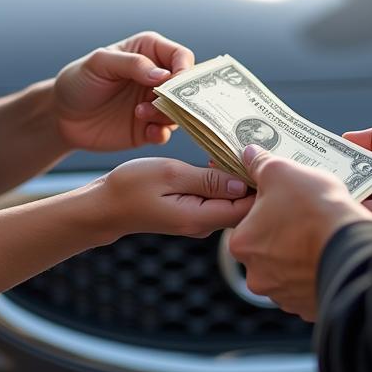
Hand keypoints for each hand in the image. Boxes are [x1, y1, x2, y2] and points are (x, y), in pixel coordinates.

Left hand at [53, 31, 192, 151]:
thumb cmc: (79, 80)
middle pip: (187, 86)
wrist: (61, 115)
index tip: (174, 82)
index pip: (181, 56)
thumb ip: (132, 64)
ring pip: (180, 111)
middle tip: (158, 102)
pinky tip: (148, 132)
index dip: (184, 69)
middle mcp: (157, 77)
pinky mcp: (147, 128)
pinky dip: (162, 133)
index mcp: (149, 51)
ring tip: (140, 113)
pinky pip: (166, 133)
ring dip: (167, 115)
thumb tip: (164, 75)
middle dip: (180, 97)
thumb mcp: (99, 63)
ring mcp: (154, 103)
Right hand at [91, 159, 252, 241]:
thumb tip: (243, 182)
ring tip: (237, 148)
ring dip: (237, 177)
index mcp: (200, 218)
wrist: (105, 205)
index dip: (261, 185)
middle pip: (244, 206)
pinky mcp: (192, 212)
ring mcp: (198, 219)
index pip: (247, 209)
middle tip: (254, 147)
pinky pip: (217, 198)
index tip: (265, 158)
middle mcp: (204, 224)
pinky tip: (218, 160)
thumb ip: (207, 179)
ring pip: (231, 201)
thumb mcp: (170, 174)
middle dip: (253, 179)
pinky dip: (222, 180)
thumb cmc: (131, 186)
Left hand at [227, 146, 371, 320]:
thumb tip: (249, 154)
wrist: (353, 247)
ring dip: (298, 256)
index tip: (283, 201)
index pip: (246, 222)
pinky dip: (315, 273)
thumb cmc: (315, 209)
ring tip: (319, 235)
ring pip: (287, 269)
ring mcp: (285, 296)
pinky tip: (327, 255)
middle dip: (281, 234)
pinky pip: (308, 286)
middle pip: (265, 248)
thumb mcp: (282, 171)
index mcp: (241, 243)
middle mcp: (258, 276)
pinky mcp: (309, 308)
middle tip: (304, 218)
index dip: (265, 209)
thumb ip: (260, 164)